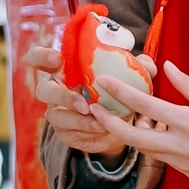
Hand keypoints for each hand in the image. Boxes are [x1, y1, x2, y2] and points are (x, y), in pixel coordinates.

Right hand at [24, 45, 154, 161]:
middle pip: (43, 89)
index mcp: (66, 70)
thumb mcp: (127, 77)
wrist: (118, 126)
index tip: (55, 58)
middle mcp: (57, 90)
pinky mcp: (64, 132)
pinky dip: (86, 128)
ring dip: (76, 116)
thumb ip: (137, 68)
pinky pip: (68, 131)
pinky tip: (101, 127)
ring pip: (55, 114)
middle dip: (59, 94)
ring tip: (94, 115)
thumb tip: (148, 65)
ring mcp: (58, 113)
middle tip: (81, 99)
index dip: (41, 57)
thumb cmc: (116, 93)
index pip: (40, 59)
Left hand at [89, 61, 188, 188]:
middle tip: (94, 108)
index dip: (121, 93)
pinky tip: (159, 131)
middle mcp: (181, 146)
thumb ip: (188, 87)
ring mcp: (183, 163)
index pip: (145, 106)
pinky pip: (164, 157)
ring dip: (134, 133)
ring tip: (129, 116)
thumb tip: (168, 69)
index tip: (104, 83)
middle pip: (133, 137)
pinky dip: (156, 143)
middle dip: (110, 123)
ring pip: (146, 149)